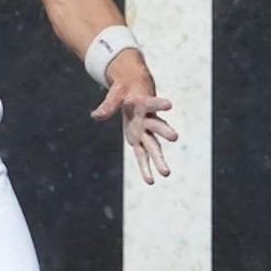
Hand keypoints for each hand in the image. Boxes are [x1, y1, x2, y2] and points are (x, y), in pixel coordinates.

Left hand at [91, 60, 177, 184]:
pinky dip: (145, 167)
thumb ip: (108, 104)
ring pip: (153, 146)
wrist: (135, 90)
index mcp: (144, 103)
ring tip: (166, 173)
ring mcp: (145, 131)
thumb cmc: (125, 89)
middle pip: (157, 126)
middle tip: (175, 137)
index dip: (159, 104)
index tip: (169, 105)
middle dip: (164, 131)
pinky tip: (150, 181)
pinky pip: (142, 155)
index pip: (152, 103)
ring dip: (159, 159)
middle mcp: (148, 119)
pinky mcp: (140, 139)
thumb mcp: (116, 92)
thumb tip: (95, 116)